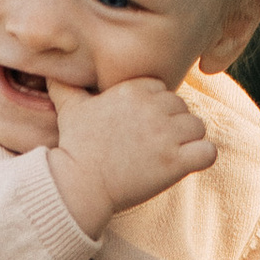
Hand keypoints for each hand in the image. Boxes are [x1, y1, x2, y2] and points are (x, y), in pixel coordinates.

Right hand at [46, 74, 214, 232]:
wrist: (79, 185)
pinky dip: (202, 157)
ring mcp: (166, 136)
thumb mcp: (69, 109)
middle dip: (172, 125)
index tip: (141, 127)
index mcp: (133, 90)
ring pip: (198, 127)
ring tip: (169, 156)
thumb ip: (66, 86)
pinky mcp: (175, 163)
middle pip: (181, 108)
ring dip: (188, 141)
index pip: (162, 89)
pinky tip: (188, 164)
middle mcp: (153, 108)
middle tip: (153, 146)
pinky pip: (208, 152)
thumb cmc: (75, 148)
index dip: (155, 108)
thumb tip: (52, 74)